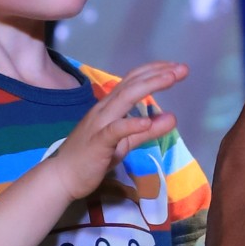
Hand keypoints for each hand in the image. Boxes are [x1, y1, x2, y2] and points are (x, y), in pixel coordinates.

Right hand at [52, 63, 188, 202]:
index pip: (132, 81)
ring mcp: (99, 124)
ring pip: (124, 98)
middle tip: (182, 68)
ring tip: (171, 79)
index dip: (154, 71)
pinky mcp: (97, 142)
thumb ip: (146, 131)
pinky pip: (115, 130)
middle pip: (131, 84)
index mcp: (109, 107)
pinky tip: (147, 121)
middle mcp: (104, 110)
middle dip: (158, 74)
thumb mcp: (124, 143)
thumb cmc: (91, 159)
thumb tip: (172, 118)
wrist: (62, 177)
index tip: (175, 67)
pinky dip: (131, 124)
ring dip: (149, 86)